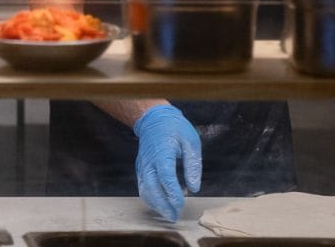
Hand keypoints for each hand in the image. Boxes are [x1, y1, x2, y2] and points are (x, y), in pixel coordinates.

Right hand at [133, 104, 201, 221]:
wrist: (154, 118)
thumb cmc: (175, 128)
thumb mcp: (191, 141)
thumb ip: (193, 164)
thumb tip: (194, 187)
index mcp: (162, 151)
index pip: (165, 176)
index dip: (172, 192)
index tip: (181, 203)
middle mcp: (149, 160)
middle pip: (151, 186)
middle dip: (162, 204)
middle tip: (174, 216)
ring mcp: (142, 164)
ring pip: (144, 189)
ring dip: (155, 204)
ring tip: (168, 214)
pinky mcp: (140, 167)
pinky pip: (142, 186)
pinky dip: (150, 198)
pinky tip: (160, 205)